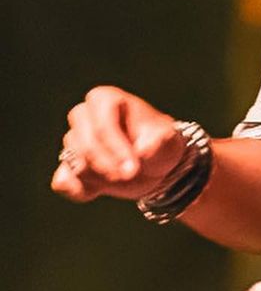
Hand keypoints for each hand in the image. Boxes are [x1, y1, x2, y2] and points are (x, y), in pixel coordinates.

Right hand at [51, 86, 184, 203]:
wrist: (152, 165)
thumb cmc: (159, 143)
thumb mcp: (168, 141)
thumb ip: (160, 142)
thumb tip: (143, 150)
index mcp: (106, 99)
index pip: (102, 125)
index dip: (116, 148)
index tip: (133, 168)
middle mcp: (84, 115)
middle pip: (85, 145)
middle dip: (107, 165)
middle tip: (130, 174)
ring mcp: (73, 141)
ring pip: (76, 164)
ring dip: (100, 178)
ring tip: (123, 176)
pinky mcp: (67, 165)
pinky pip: (63, 182)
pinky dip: (79, 190)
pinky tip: (97, 191)